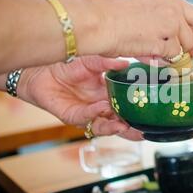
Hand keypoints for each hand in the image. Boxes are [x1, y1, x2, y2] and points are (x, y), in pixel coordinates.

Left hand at [18, 56, 142, 140]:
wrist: (41, 68)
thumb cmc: (67, 64)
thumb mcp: (91, 60)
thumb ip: (107, 62)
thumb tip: (125, 62)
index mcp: (108, 94)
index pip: (126, 106)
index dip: (137, 112)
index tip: (151, 114)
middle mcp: (99, 107)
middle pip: (118, 123)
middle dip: (130, 129)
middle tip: (142, 131)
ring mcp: (86, 113)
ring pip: (103, 126)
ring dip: (114, 128)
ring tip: (124, 126)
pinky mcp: (71, 116)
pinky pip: (85, 118)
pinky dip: (94, 113)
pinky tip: (102, 107)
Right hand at [84, 0, 192, 62]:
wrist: (94, 21)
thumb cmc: (103, 15)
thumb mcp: (134, 5)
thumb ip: (154, 18)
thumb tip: (166, 44)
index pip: (187, 9)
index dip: (189, 27)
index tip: (187, 40)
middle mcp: (171, 0)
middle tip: (189, 55)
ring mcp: (171, 19)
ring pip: (186, 43)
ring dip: (175, 54)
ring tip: (157, 56)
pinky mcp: (167, 38)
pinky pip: (174, 55)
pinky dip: (165, 60)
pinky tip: (150, 58)